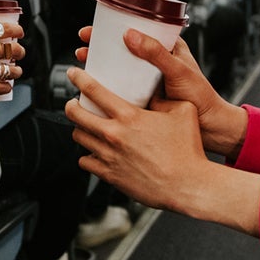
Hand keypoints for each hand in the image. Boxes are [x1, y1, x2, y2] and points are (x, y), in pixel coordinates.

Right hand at [0, 22, 26, 101]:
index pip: (2, 28)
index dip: (15, 30)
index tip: (19, 32)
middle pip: (11, 49)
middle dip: (19, 52)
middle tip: (19, 54)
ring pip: (10, 69)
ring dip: (16, 71)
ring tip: (15, 72)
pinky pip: (1, 86)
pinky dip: (6, 88)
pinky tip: (5, 87)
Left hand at [63, 66, 209, 212]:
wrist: (188, 185)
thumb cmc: (188, 150)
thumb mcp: (182, 111)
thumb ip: (164, 98)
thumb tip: (155, 91)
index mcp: (129, 116)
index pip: (93, 90)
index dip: (78, 78)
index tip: (73, 74)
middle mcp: (114, 135)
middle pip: (75, 114)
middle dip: (71, 105)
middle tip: (75, 103)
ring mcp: (109, 156)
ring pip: (79, 137)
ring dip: (80, 129)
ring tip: (87, 127)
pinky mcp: (109, 175)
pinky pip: (85, 161)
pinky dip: (87, 155)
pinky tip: (95, 152)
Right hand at [74, 26, 242, 157]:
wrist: (210, 128)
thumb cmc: (201, 97)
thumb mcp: (178, 71)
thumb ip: (156, 54)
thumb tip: (129, 35)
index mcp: (167, 48)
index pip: (138, 30)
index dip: (114, 27)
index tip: (95, 29)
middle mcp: (156, 61)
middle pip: (124, 48)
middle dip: (101, 46)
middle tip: (83, 47)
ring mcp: (149, 80)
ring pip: (121, 68)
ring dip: (101, 66)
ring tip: (83, 66)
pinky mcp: (145, 97)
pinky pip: (123, 88)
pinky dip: (108, 87)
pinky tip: (94, 90)